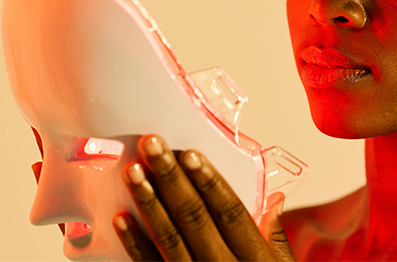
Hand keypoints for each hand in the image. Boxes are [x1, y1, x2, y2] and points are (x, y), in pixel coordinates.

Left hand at [115, 134, 293, 260]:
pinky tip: (121, 218)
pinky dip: (134, 244)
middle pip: (196, 219)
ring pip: (169, 240)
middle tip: (152, 146)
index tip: (191, 153)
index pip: (231, 213)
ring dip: (149, 203)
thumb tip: (275, 199)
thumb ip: (275, 238)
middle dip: (172, 179)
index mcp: (255, 260)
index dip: (210, 181)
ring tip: (134, 172)